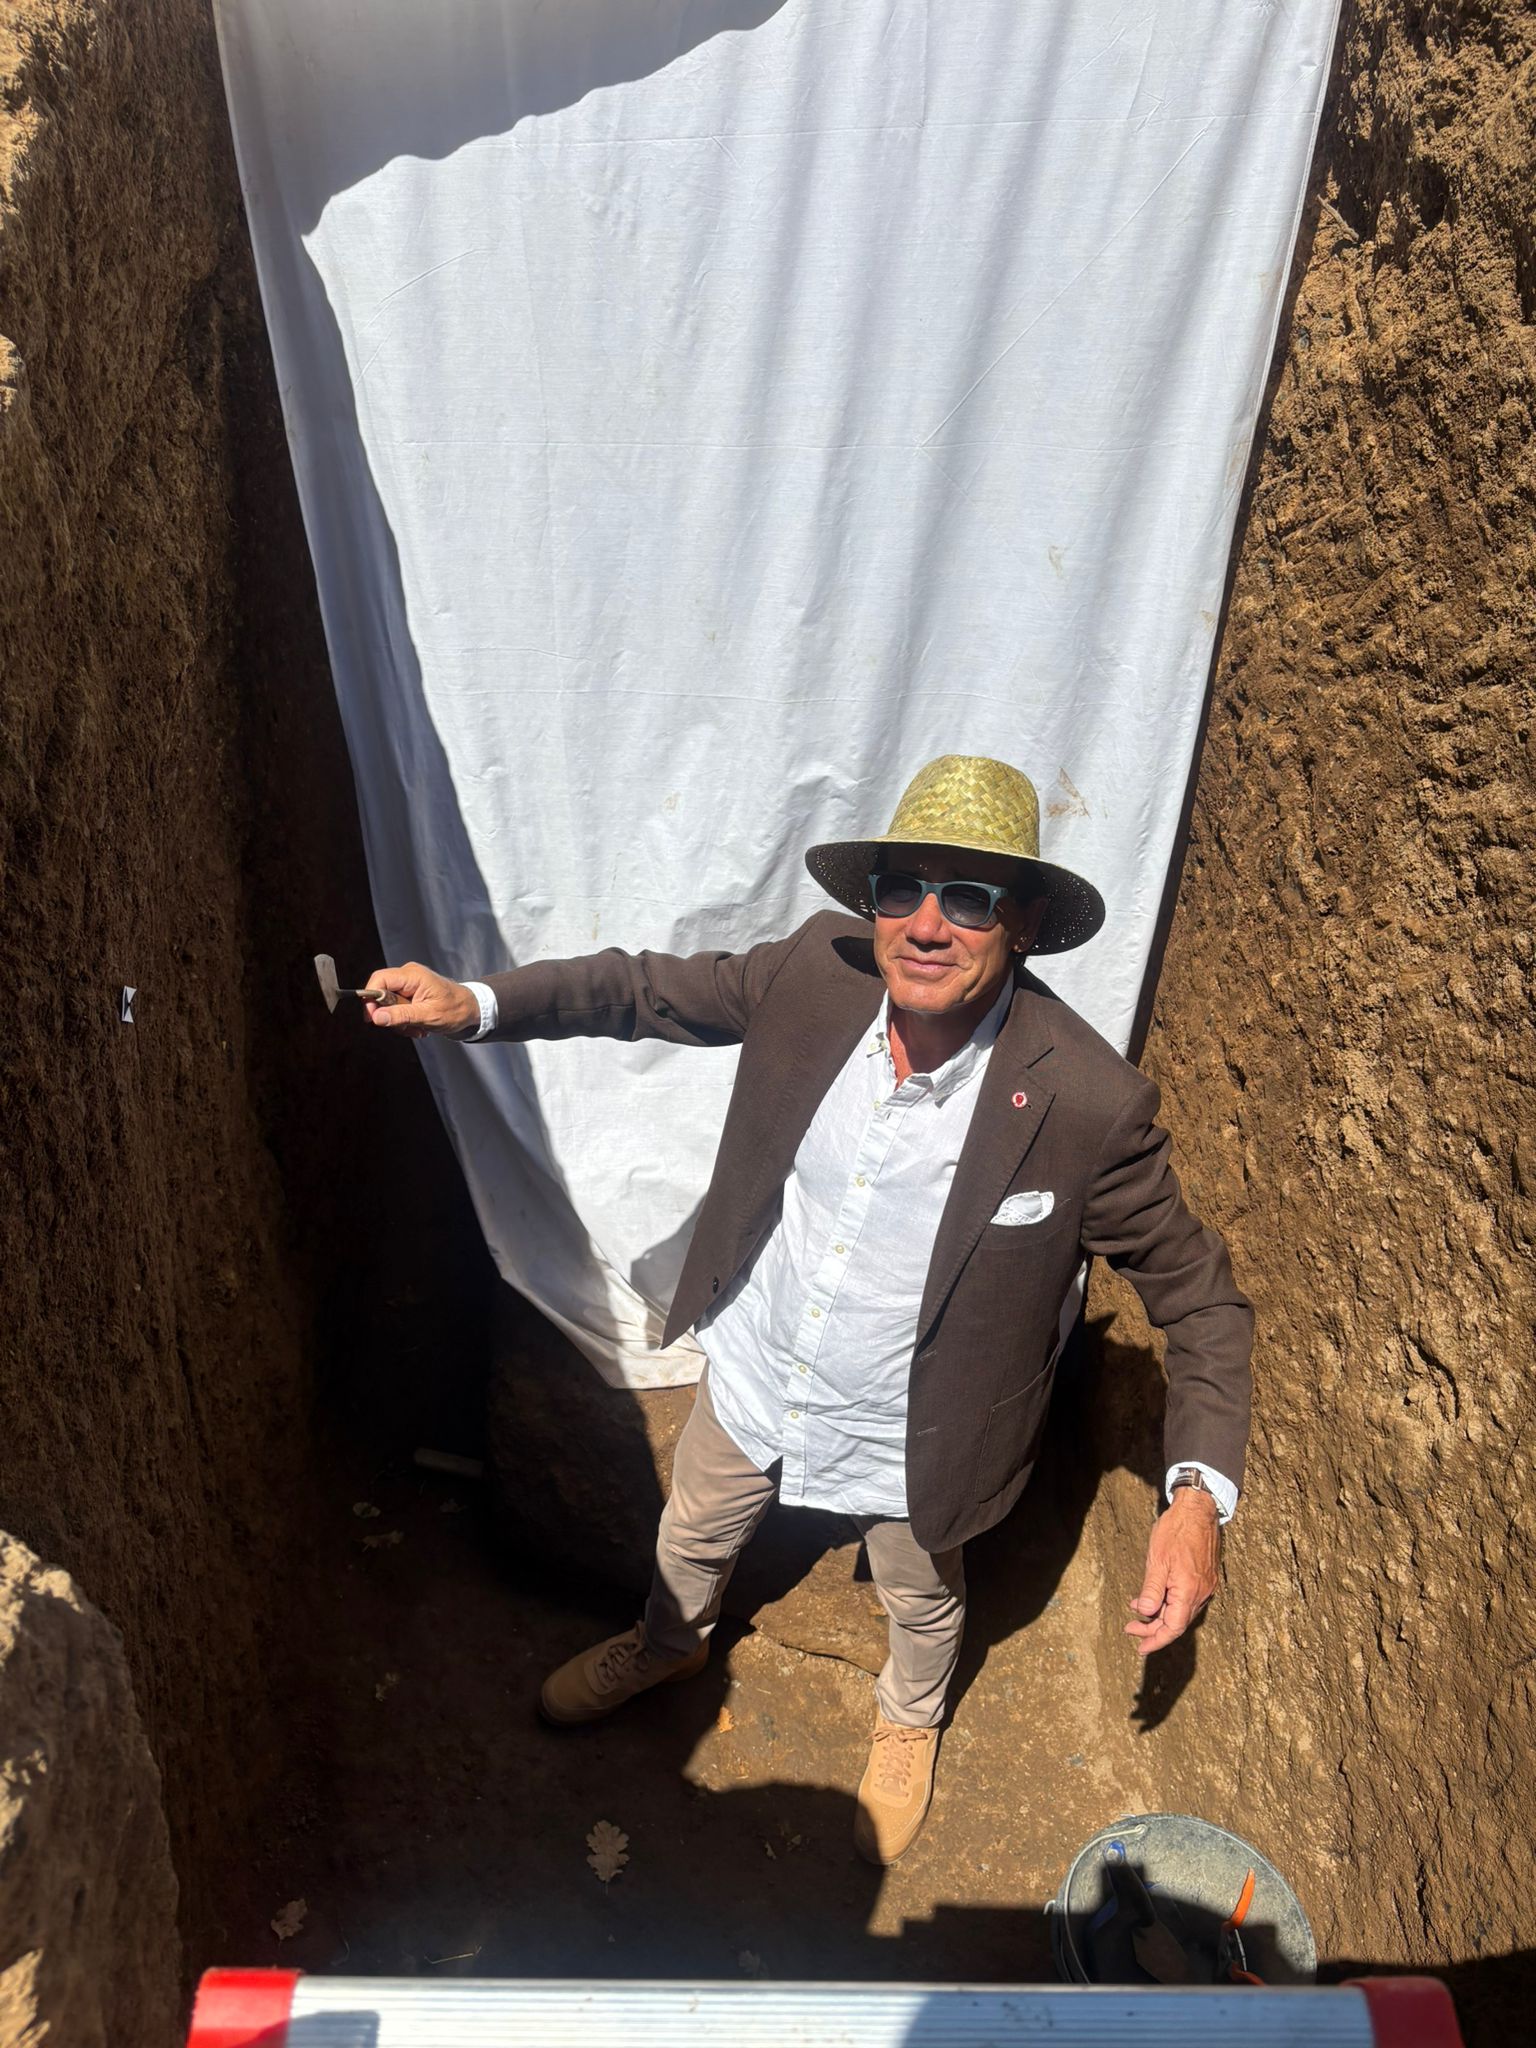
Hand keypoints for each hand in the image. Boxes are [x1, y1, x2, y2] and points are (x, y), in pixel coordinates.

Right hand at [361, 961, 480, 1040]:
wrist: (471, 1009)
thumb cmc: (455, 1009)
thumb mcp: (428, 1016)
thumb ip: (401, 1016)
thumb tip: (376, 1017)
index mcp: (413, 975)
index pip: (379, 979)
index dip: (370, 998)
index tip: (372, 1018)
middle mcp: (408, 976)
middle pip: (381, 993)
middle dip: (389, 1015)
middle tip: (405, 1028)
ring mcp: (408, 984)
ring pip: (387, 1004)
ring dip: (399, 1021)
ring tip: (417, 1028)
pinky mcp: (409, 993)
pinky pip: (396, 1007)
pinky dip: (404, 1020)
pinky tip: (418, 1026)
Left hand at [1125, 1489, 1219, 1656]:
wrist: (1198, 1509)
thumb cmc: (1176, 1531)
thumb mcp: (1157, 1560)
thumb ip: (1152, 1589)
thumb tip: (1145, 1613)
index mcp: (1189, 1591)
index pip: (1173, 1627)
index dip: (1156, 1640)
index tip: (1140, 1648)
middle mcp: (1201, 1593)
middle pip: (1176, 1621)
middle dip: (1153, 1629)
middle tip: (1131, 1628)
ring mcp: (1204, 1585)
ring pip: (1180, 1610)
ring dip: (1159, 1614)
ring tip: (1137, 1611)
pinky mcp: (1204, 1577)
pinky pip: (1185, 1598)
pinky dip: (1168, 1601)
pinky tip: (1153, 1595)